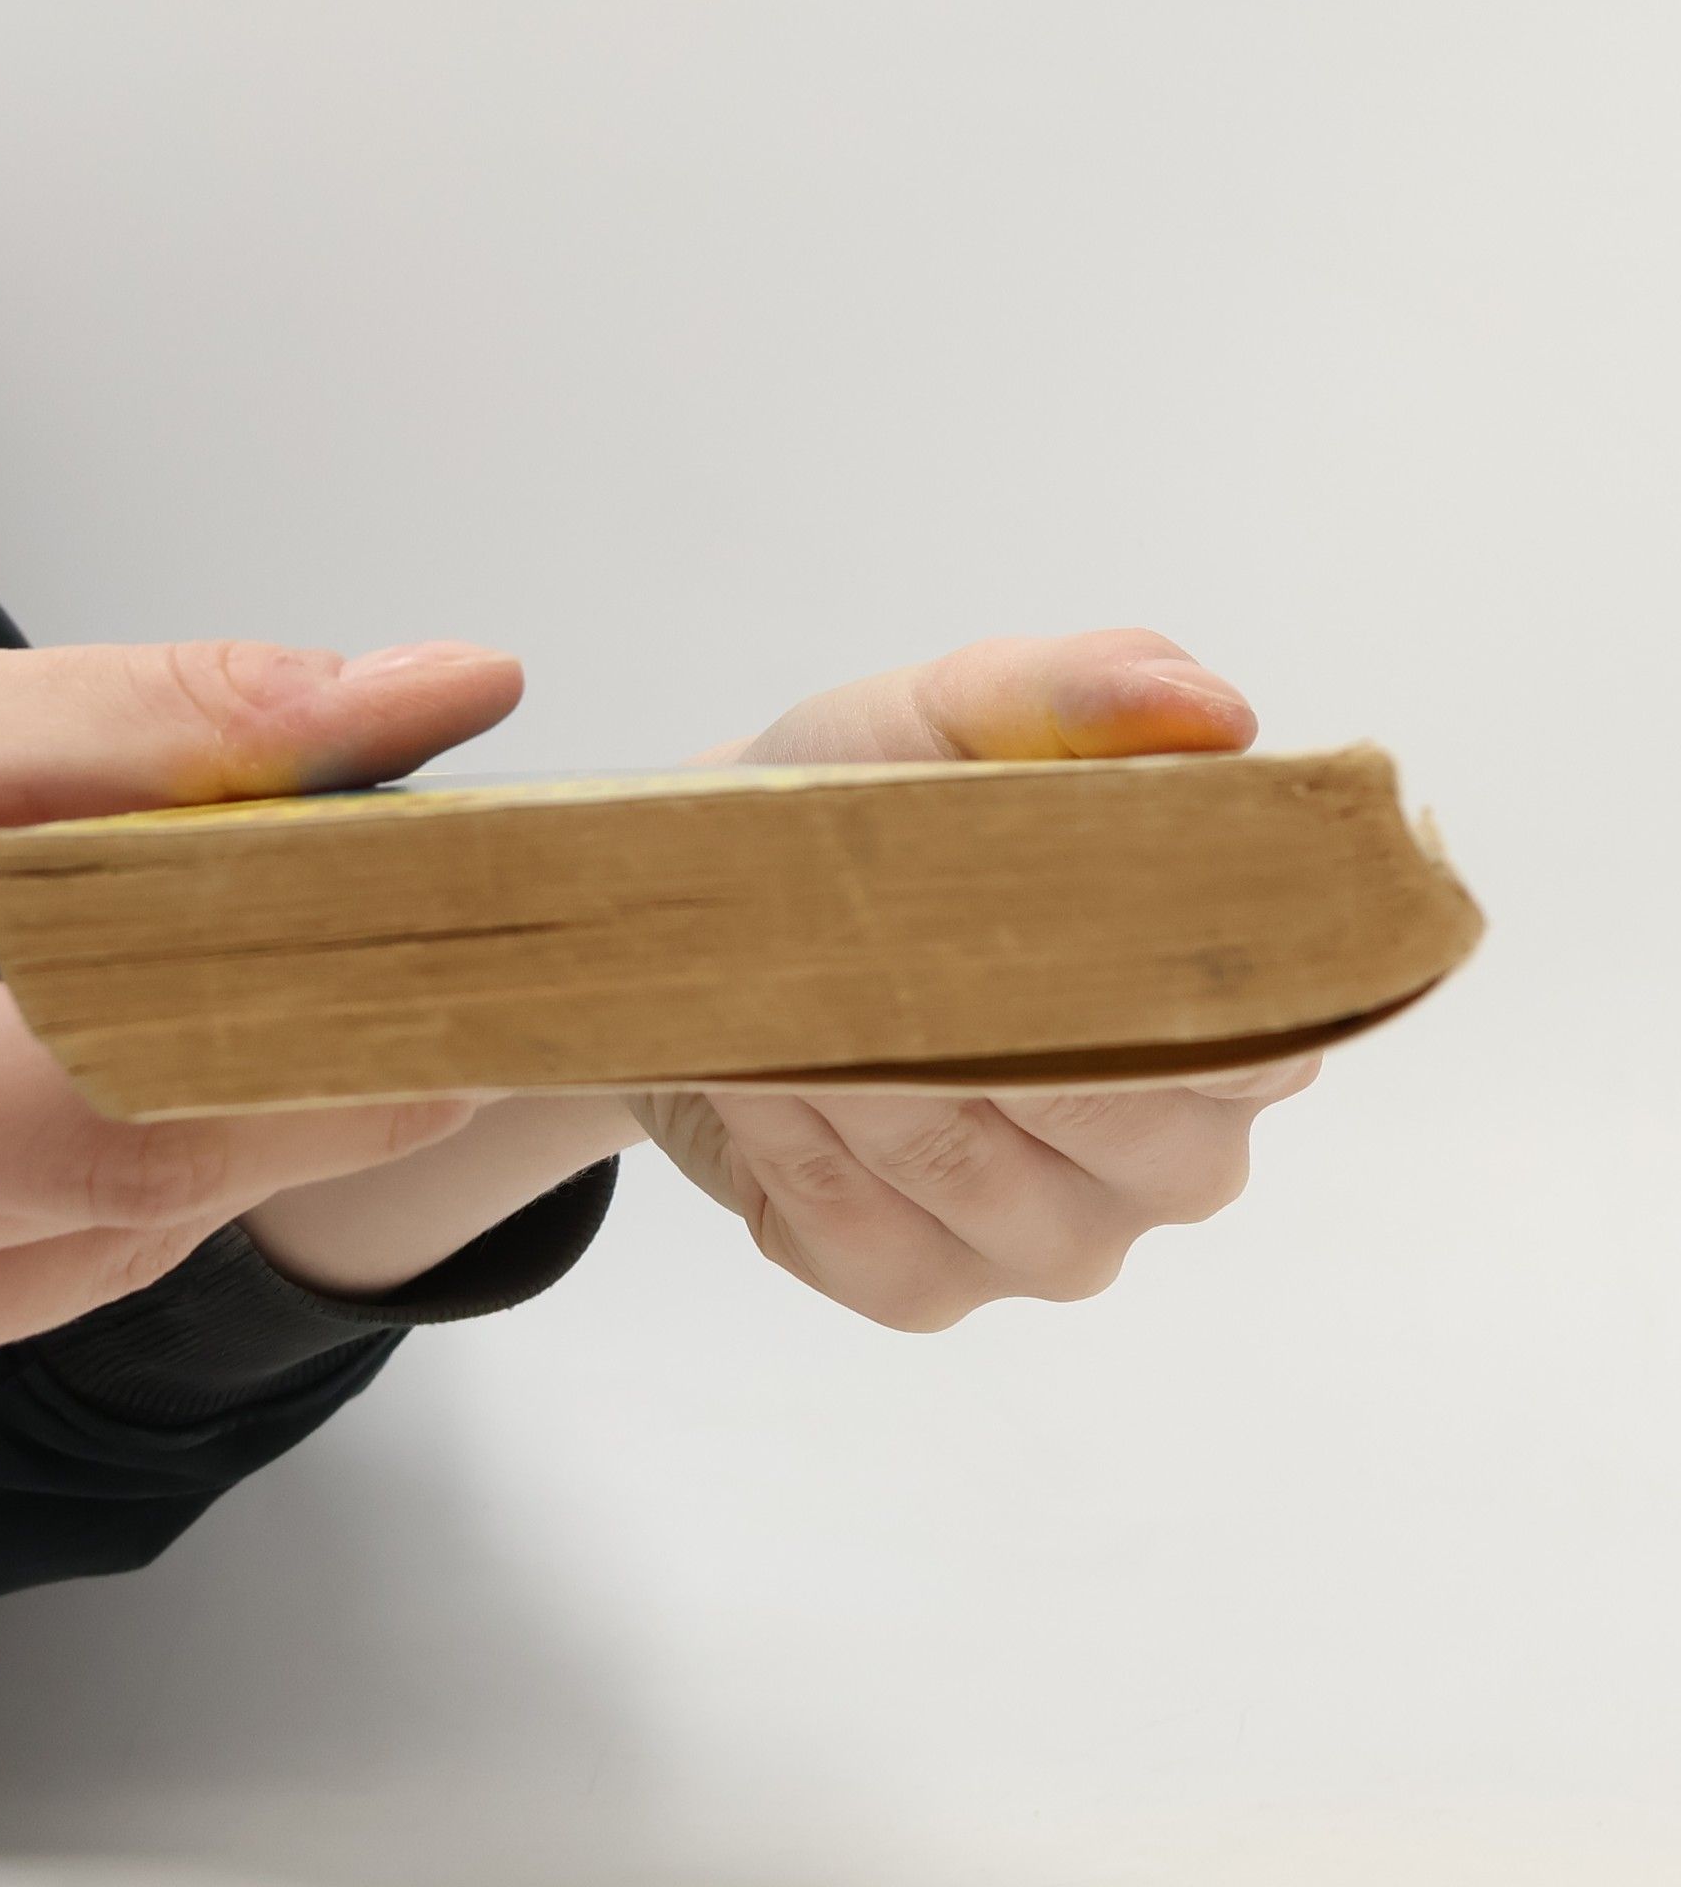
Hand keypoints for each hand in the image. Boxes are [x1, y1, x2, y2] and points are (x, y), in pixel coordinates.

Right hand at [0, 632, 521, 1442]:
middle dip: (302, 1081)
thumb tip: (429, 694)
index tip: (477, 996)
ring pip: (95, 1259)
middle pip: (125, 1194)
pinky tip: (140, 1086)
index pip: (105, 1122)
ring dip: (219, 1136)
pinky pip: (15, 1297)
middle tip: (426, 967)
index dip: (325, 1064)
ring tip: (290, 1005)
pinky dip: (112, 1191)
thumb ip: (159, 727)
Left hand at [629, 629, 1323, 1329]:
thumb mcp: (966, 715)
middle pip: (1112, 1118)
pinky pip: (868, 1239)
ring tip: (781, 971)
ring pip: (968, 1174)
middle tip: (860, 914)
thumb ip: (1088, 693)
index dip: (1149, 969)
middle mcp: (1172, 1158)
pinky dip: (794, 1141)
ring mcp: (1057, 1245)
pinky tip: (757, 1066)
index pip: (1261, 1032)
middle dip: (970, 1008)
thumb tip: (1213, 715)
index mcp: (1237, 1023)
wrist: (722, 914)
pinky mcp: (926, 1291)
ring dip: (853, 1061)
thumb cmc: (870, 809)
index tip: (1038, 887)